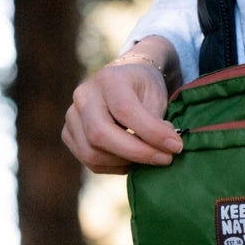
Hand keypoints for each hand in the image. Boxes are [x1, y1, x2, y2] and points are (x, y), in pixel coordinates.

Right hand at [61, 37, 183, 174]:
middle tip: (165, 159)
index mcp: (109, 78)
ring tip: (151, 158)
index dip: (151, 133)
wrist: (125, 79)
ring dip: (125, 162)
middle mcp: (84, 95)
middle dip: (137, 153)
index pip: (125, 111)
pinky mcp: (69, 134)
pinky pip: (88, 160)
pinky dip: (113, 166)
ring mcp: (72, 115)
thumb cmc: (143, 87)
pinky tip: (132, 160)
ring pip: (91, 153)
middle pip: (100, 135)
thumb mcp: (155, 94)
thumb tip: (164, 149)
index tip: (176, 146)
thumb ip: (156, 121)